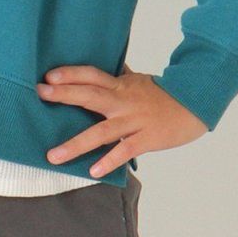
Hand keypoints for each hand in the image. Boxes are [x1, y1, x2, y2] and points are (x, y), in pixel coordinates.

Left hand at [36, 62, 206, 177]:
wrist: (197, 105)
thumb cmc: (164, 95)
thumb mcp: (139, 81)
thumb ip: (120, 77)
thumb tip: (106, 65)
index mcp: (121, 86)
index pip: (92, 75)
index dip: (71, 74)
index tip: (48, 75)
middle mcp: (124, 101)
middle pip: (91, 95)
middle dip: (65, 94)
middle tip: (40, 93)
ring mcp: (134, 120)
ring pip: (101, 131)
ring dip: (76, 144)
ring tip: (53, 156)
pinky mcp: (146, 138)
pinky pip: (125, 151)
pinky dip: (108, 161)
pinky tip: (93, 171)